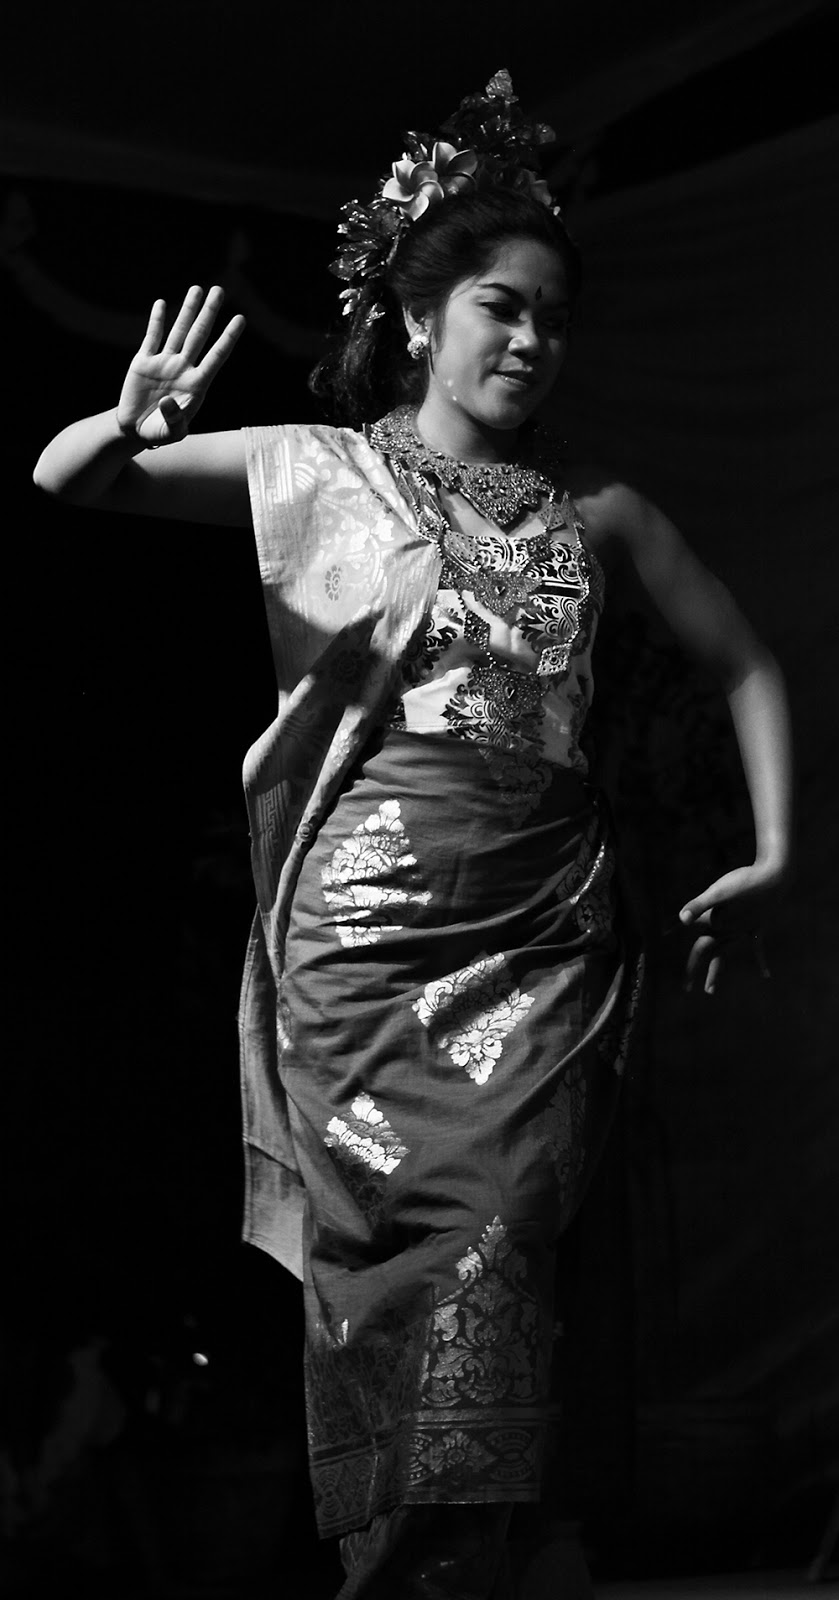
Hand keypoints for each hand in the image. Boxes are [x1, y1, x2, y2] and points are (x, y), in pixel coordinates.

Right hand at [116, 285, 244, 445]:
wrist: (135, 430)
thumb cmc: (159, 434)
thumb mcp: (170, 434)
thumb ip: (174, 420)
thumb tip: (169, 401)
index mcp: (196, 385)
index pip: (216, 356)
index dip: (228, 338)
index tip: (240, 319)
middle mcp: (183, 369)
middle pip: (199, 336)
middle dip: (209, 313)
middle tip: (219, 290)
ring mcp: (164, 363)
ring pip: (178, 331)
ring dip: (187, 310)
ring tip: (197, 289)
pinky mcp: (143, 362)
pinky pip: (152, 337)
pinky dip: (156, 320)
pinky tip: (162, 303)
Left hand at [678, 858, 788, 995]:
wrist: (776, 877)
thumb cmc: (745, 882)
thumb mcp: (719, 892)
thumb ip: (699, 905)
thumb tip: (682, 921)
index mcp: (717, 925)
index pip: (691, 929)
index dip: (675, 927)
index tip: (662, 933)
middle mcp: (729, 932)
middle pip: (706, 952)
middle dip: (694, 968)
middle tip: (685, 989)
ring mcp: (744, 932)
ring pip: (725, 954)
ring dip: (715, 971)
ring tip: (709, 991)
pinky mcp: (758, 927)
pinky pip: (758, 947)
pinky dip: (761, 961)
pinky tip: (766, 976)